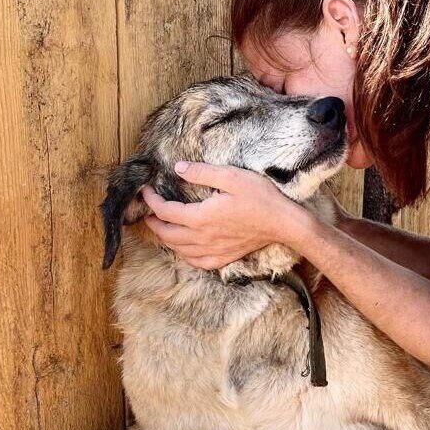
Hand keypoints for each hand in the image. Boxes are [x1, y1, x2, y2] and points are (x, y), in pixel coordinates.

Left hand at [141, 161, 307, 269]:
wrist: (283, 223)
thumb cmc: (260, 197)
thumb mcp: (231, 177)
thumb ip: (202, 173)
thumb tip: (178, 168)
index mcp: (201, 217)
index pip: (165, 211)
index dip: (151, 201)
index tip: (145, 191)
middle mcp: (202, 237)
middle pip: (166, 234)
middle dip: (153, 222)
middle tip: (149, 211)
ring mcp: (213, 250)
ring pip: (178, 250)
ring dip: (165, 238)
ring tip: (162, 226)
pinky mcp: (223, 258)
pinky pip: (195, 261)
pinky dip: (183, 255)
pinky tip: (183, 248)